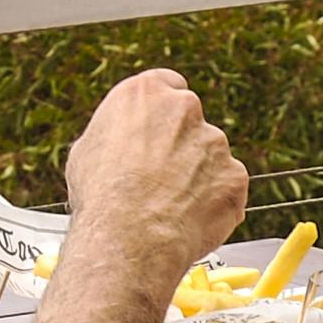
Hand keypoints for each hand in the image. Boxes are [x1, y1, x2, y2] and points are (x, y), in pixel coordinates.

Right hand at [63, 67, 249, 283]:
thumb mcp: (87, 149)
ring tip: (171, 207)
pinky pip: (227, 188)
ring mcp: (214, 142)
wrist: (129, 236)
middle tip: (162, 176)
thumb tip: (118, 144)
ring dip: (198, 176)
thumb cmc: (101, 195)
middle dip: (181, 145)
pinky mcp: (234, 175)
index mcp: (145, 92)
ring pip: (210, 157)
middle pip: (190, 122)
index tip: (158, 131)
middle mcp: (184, 108)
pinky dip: (215, 202)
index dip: (163, 113)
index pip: (167, 86)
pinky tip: (190, 220)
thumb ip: (115, 135)